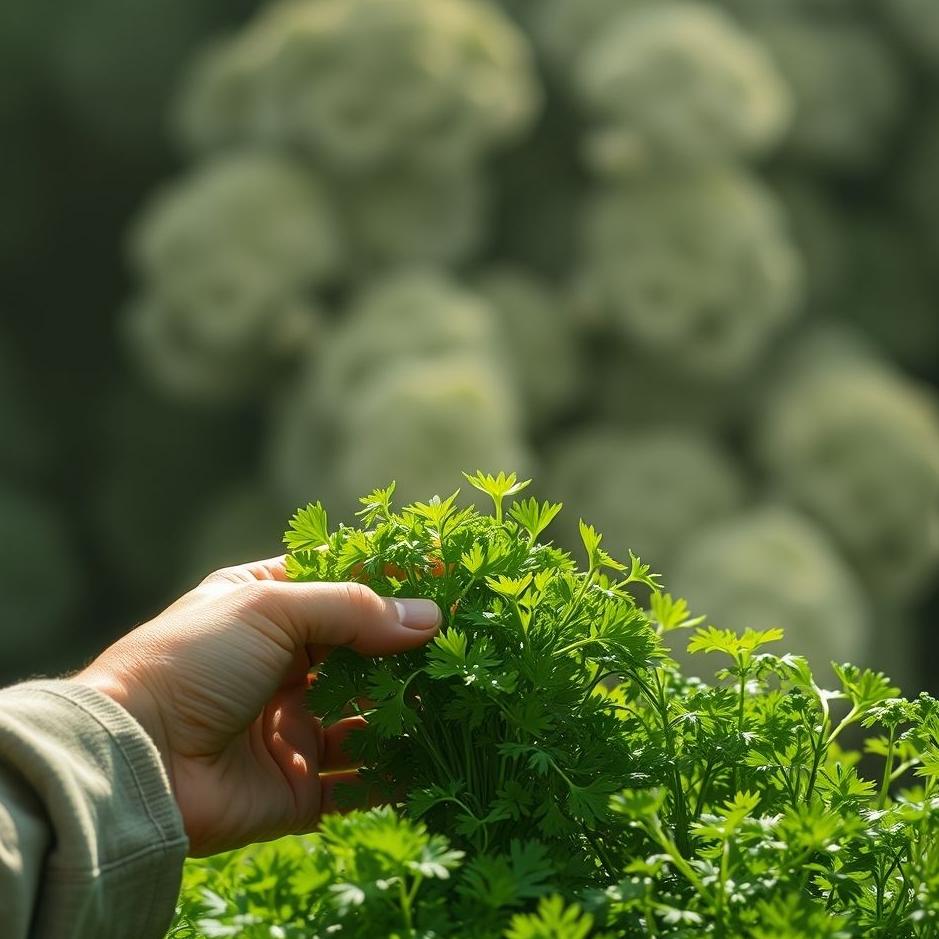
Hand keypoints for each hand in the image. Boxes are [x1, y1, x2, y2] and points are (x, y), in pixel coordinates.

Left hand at [76, 558, 439, 855]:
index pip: (345, 588)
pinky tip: (436, 758)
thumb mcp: (270, 609)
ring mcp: (295, 727)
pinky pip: (361, 780)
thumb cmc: (192, 661)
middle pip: (365, 654)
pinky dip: (397, 773)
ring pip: (370, 717)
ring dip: (411, 709)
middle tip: (465, 642)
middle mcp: (286, 667)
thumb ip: (353, 609)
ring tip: (458, 698)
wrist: (135, 760)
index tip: (449, 576)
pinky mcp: (301, 785)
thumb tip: (429, 616)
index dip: (395, 582)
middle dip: (410, 650)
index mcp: (269, 611)